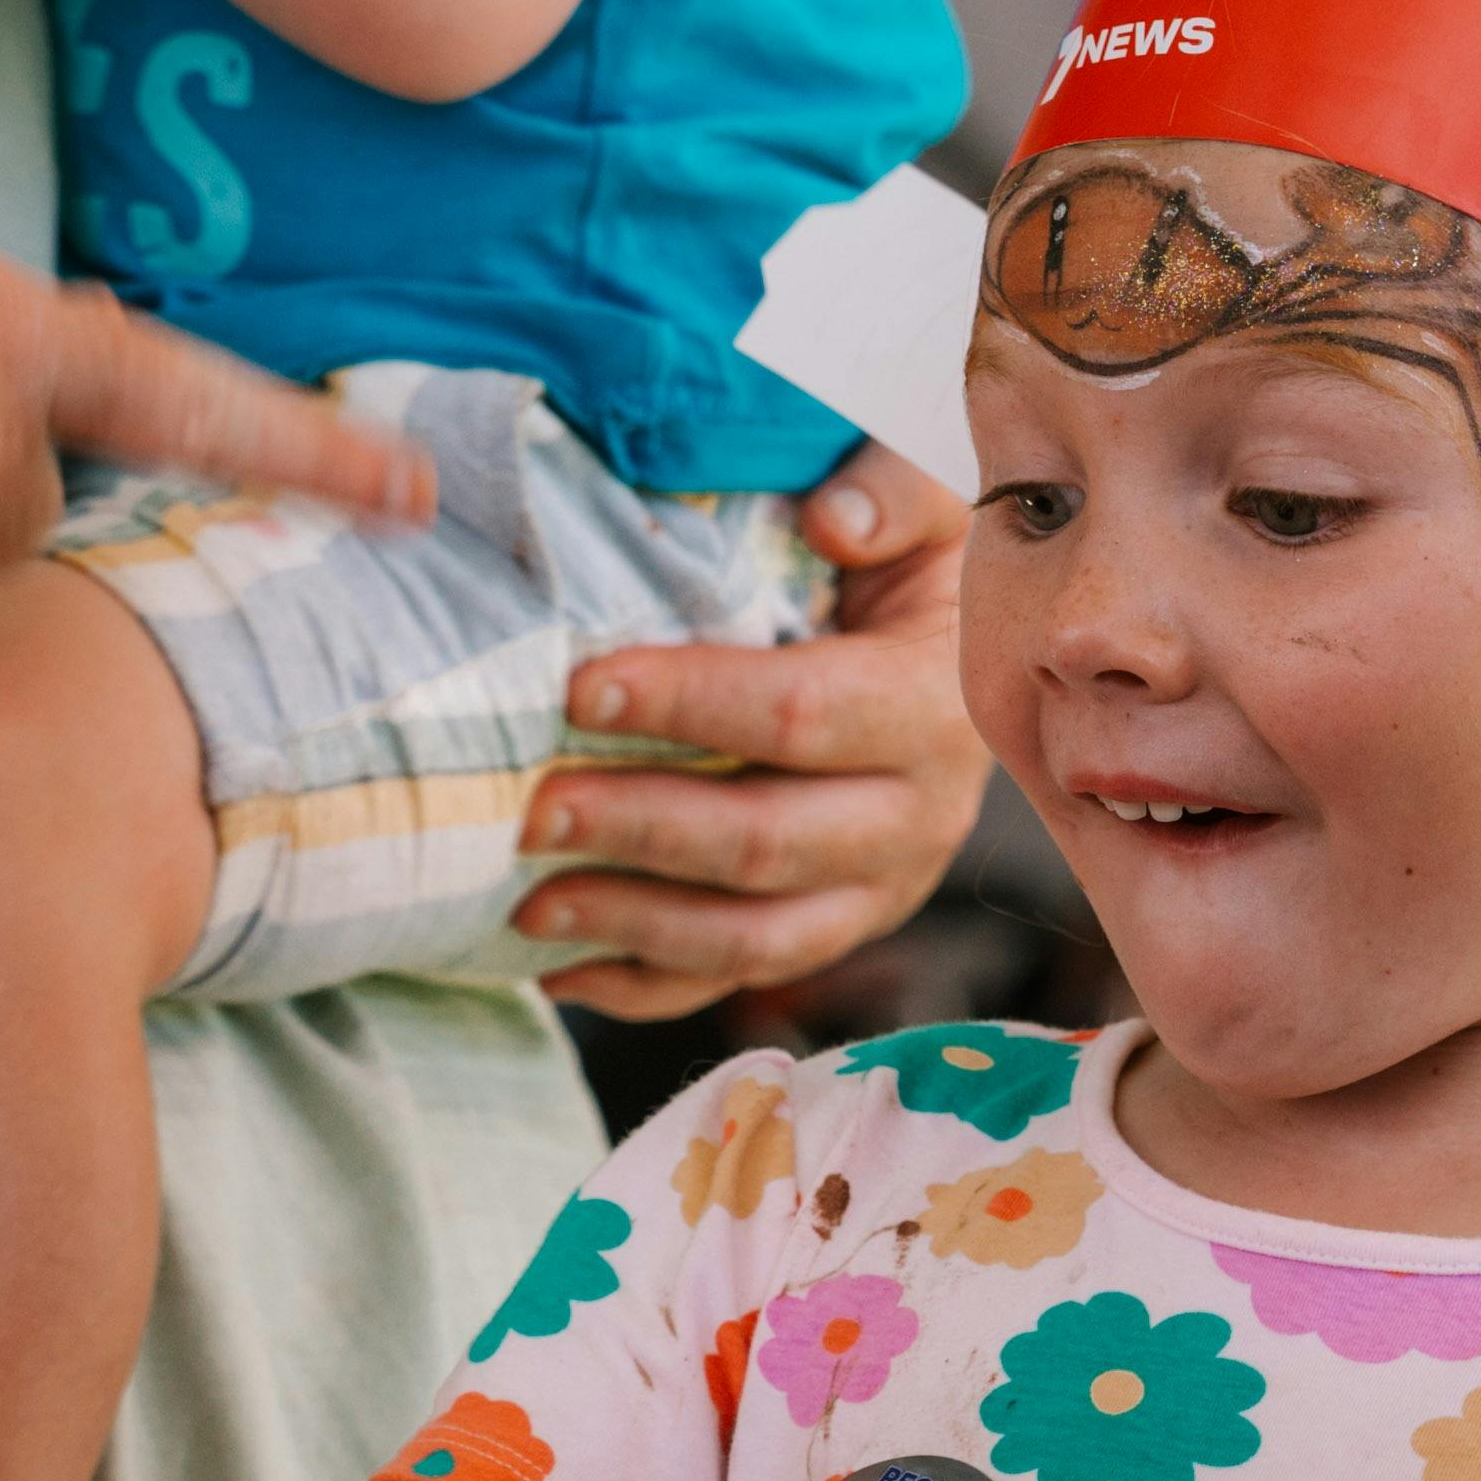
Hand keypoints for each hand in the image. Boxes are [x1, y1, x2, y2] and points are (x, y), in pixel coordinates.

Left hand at [513, 451, 977, 1015]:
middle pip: (766, 842)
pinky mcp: (834, 932)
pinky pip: (736, 982)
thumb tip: (832, 517)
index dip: (690, 704)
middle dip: (639, 827)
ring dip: (631, 922)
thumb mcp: (924, 510)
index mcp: (931, 706)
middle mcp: (919, 817)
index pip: (801, 714)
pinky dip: (642, 987)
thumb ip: (887, 493)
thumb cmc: (908, 573)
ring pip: (752, 937)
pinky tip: (556, 971)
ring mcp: (879, 891)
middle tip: (530, 807)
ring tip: (527, 901)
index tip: (580, 689)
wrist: (953, 668)